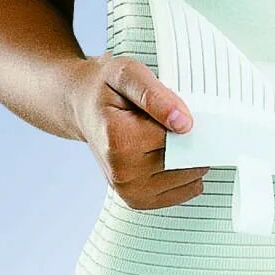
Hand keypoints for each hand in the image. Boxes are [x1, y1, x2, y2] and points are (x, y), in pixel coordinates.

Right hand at [70, 53, 207, 209]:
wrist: (83, 107)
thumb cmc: (106, 89)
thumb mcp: (127, 73)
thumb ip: (155, 95)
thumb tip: (184, 124)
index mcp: (117, 139)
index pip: (178, 136)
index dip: (184, 119)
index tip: (171, 109)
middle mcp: (121, 172)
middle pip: (186, 159)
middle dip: (189, 140)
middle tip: (167, 123)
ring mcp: (129, 191)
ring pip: (190, 177)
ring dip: (189, 157)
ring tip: (161, 139)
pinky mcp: (139, 200)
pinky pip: (186, 191)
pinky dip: (187, 174)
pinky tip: (168, 156)